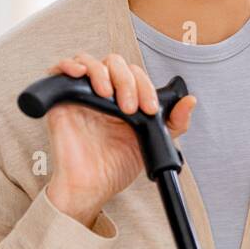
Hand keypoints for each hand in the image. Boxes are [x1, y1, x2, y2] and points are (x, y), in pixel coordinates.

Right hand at [42, 54, 197, 226]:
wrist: (93, 187)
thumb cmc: (116, 166)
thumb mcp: (151, 140)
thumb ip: (172, 122)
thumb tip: (190, 100)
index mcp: (123, 97)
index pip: (135, 73)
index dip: (145, 85)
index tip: (149, 109)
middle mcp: (102, 93)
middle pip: (114, 63)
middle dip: (127, 80)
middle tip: (130, 108)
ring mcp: (80, 95)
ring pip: (89, 61)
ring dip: (102, 72)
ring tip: (107, 94)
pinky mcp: (60, 102)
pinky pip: (58, 71)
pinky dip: (68, 65)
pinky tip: (80, 74)